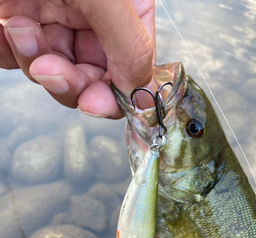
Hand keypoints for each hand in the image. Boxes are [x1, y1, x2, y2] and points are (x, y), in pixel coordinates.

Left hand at [0, 0, 155, 116]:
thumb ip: (131, 47)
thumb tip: (140, 97)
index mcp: (125, 13)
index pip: (129, 71)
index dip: (114, 95)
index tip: (94, 103)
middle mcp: (93, 21)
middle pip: (89, 81)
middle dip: (67, 81)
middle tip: (49, 70)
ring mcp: (56, 21)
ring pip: (51, 73)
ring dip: (33, 60)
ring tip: (18, 25)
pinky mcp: (21, 19)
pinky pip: (17, 56)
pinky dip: (7, 50)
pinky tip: (3, 27)